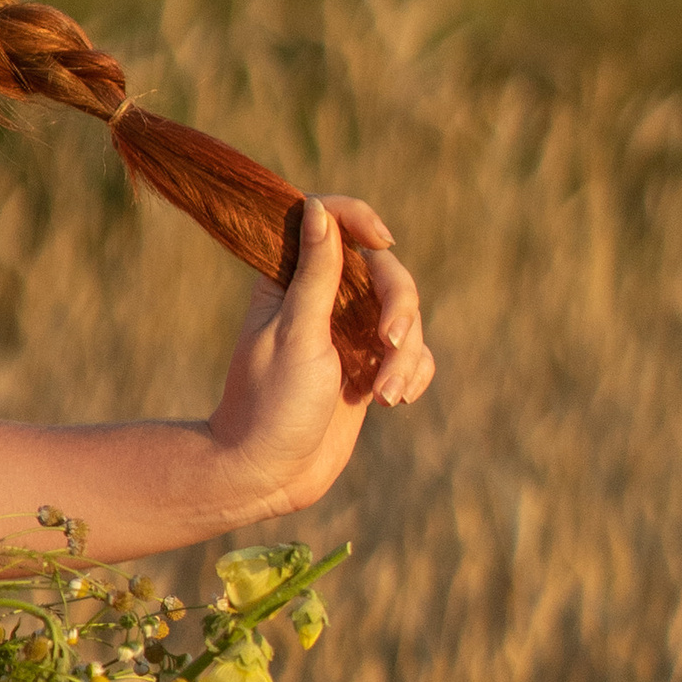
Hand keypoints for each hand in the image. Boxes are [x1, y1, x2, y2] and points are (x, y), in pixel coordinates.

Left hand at [207, 195, 434, 520]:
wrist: (269, 474)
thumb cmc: (271, 403)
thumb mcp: (296, 333)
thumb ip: (315, 273)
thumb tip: (317, 207)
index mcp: (290, 281)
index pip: (330, 222)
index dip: (359, 219)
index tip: (381, 241)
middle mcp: (323, 301)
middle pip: (385, 272)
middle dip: (399, 307)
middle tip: (389, 343)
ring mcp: (349, 334)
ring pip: (405, 316)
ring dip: (406, 355)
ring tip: (386, 396)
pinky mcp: (368, 367)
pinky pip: (411, 354)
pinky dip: (413, 372)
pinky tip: (396, 399)